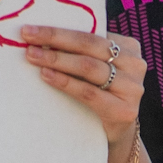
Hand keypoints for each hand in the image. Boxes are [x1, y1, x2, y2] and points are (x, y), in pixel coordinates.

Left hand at [21, 24, 144, 162]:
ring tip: (32, 56)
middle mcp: (135, 64)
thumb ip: (82, 52)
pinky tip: (46, 76)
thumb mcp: (97, 69)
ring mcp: (132, 88)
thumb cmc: (100, 95)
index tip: (31, 29)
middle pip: (89, 45)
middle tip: (27, 36)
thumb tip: (40, 36)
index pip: (90, 33)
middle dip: (55, 39)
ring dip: (56, 59)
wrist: (116, 133)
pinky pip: (89, 92)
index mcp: (128, 47)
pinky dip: (65, 82)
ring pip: (88, 67)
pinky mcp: (124, 110)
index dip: (60, 30)